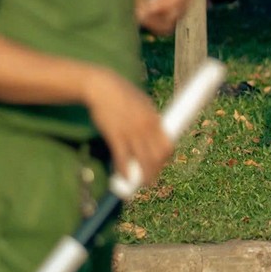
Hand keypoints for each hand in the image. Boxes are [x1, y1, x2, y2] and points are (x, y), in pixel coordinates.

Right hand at [84, 68, 173, 183]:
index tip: (162, 164)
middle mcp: (145, 127)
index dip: (166, 157)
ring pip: (143, 161)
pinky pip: (122, 158)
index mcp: (154, 119)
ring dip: (144, 176)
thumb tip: (156, 131)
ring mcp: (130, 132)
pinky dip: (125, 170)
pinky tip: (125, 178)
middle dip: (156, 170)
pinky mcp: (115, 135)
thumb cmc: (123, 95)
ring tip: (143, 184)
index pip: (167, 144)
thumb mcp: (143, 104)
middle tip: (151, 178)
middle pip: (157, 156)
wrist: (103, 87)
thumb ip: (149, 119)